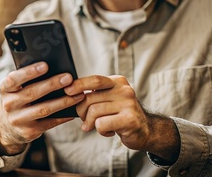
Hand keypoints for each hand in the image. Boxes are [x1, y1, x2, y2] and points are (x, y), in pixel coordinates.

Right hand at [0, 62, 84, 154]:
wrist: (7, 128)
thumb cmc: (16, 100)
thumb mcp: (14, 89)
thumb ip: (26, 79)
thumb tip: (52, 67)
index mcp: (5, 90)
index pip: (14, 79)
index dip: (29, 72)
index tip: (45, 65)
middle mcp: (9, 105)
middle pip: (32, 93)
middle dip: (52, 85)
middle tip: (68, 78)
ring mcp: (19, 120)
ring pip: (43, 109)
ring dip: (63, 101)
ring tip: (77, 94)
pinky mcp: (29, 131)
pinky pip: (50, 123)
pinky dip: (63, 116)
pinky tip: (74, 109)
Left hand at [64, 75, 179, 162]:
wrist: (145, 131)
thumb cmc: (121, 115)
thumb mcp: (110, 99)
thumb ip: (95, 95)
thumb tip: (69, 94)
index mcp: (117, 82)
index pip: (94, 80)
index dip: (78, 85)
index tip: (66, 91)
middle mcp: (124, 90)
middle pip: (90, 98)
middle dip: (81, 111)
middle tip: (83, 120)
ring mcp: (128, 104)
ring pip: (94, 112)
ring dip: (89, 123)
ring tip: (94, 126)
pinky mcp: (129, 119)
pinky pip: (101, 124)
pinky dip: (100, 131)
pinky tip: (108, 131)